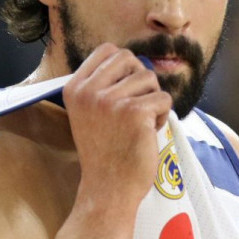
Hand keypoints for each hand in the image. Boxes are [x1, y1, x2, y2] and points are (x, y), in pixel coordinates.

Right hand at [63, 43, 171, 205]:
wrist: (108, 188)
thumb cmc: (104, 151)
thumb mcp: (88, 112)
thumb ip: (102, 85)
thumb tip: (134, 61)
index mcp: (75, 88)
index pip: (107, 50)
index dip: (125, 67)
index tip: (124, 90)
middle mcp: (89, 91)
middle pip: (130, 59)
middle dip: (141, 80)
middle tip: (136, 107)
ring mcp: (111, 101)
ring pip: (150, 78)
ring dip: (152, 100)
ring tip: (140, 124)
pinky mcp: (135, 112)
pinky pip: (164, 99)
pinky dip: (163, 116)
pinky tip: (148, 133)